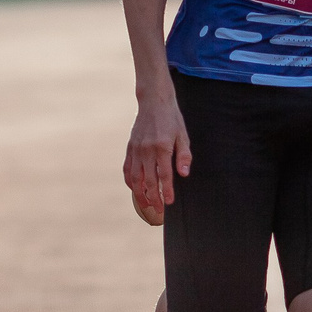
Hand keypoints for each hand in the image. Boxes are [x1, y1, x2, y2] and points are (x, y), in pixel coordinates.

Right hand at [124, 93, 191, 224]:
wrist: (153, 101)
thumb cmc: (171, 118)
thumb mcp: (183, 134)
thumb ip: (184, 155)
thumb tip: (184, 174)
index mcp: (162, 147)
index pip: (164, 175)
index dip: (167, 191)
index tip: (169, 203)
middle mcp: (147, 150)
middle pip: (148, 180)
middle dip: (153, 197)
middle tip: (159, 210)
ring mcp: (136, 149)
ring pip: (135, 178)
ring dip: (139, 193)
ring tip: (146, 205)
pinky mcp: (130, 147)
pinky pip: (127, 168)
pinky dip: (130, 181)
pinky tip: (134, 189)